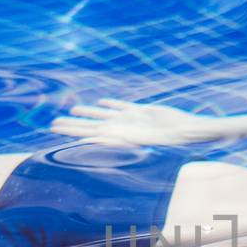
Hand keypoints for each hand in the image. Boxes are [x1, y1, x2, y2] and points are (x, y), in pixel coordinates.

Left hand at [49, 99, 220, 145]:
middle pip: (92, 127)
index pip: (90, 134)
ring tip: (73, 110)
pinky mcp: (144, 112)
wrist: (193, 134)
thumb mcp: (150, 142)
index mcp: (120, 137)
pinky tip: (102, 102)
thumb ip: (129, 141)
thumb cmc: (174, 143)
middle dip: (72, 125)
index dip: (72, 131)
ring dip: (88, 113)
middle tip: (53, 124)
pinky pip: (123, 107)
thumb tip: (106, 140)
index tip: (54, 129)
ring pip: (104, 116)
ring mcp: (133, 121)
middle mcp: (123, 129)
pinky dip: (112, 104)